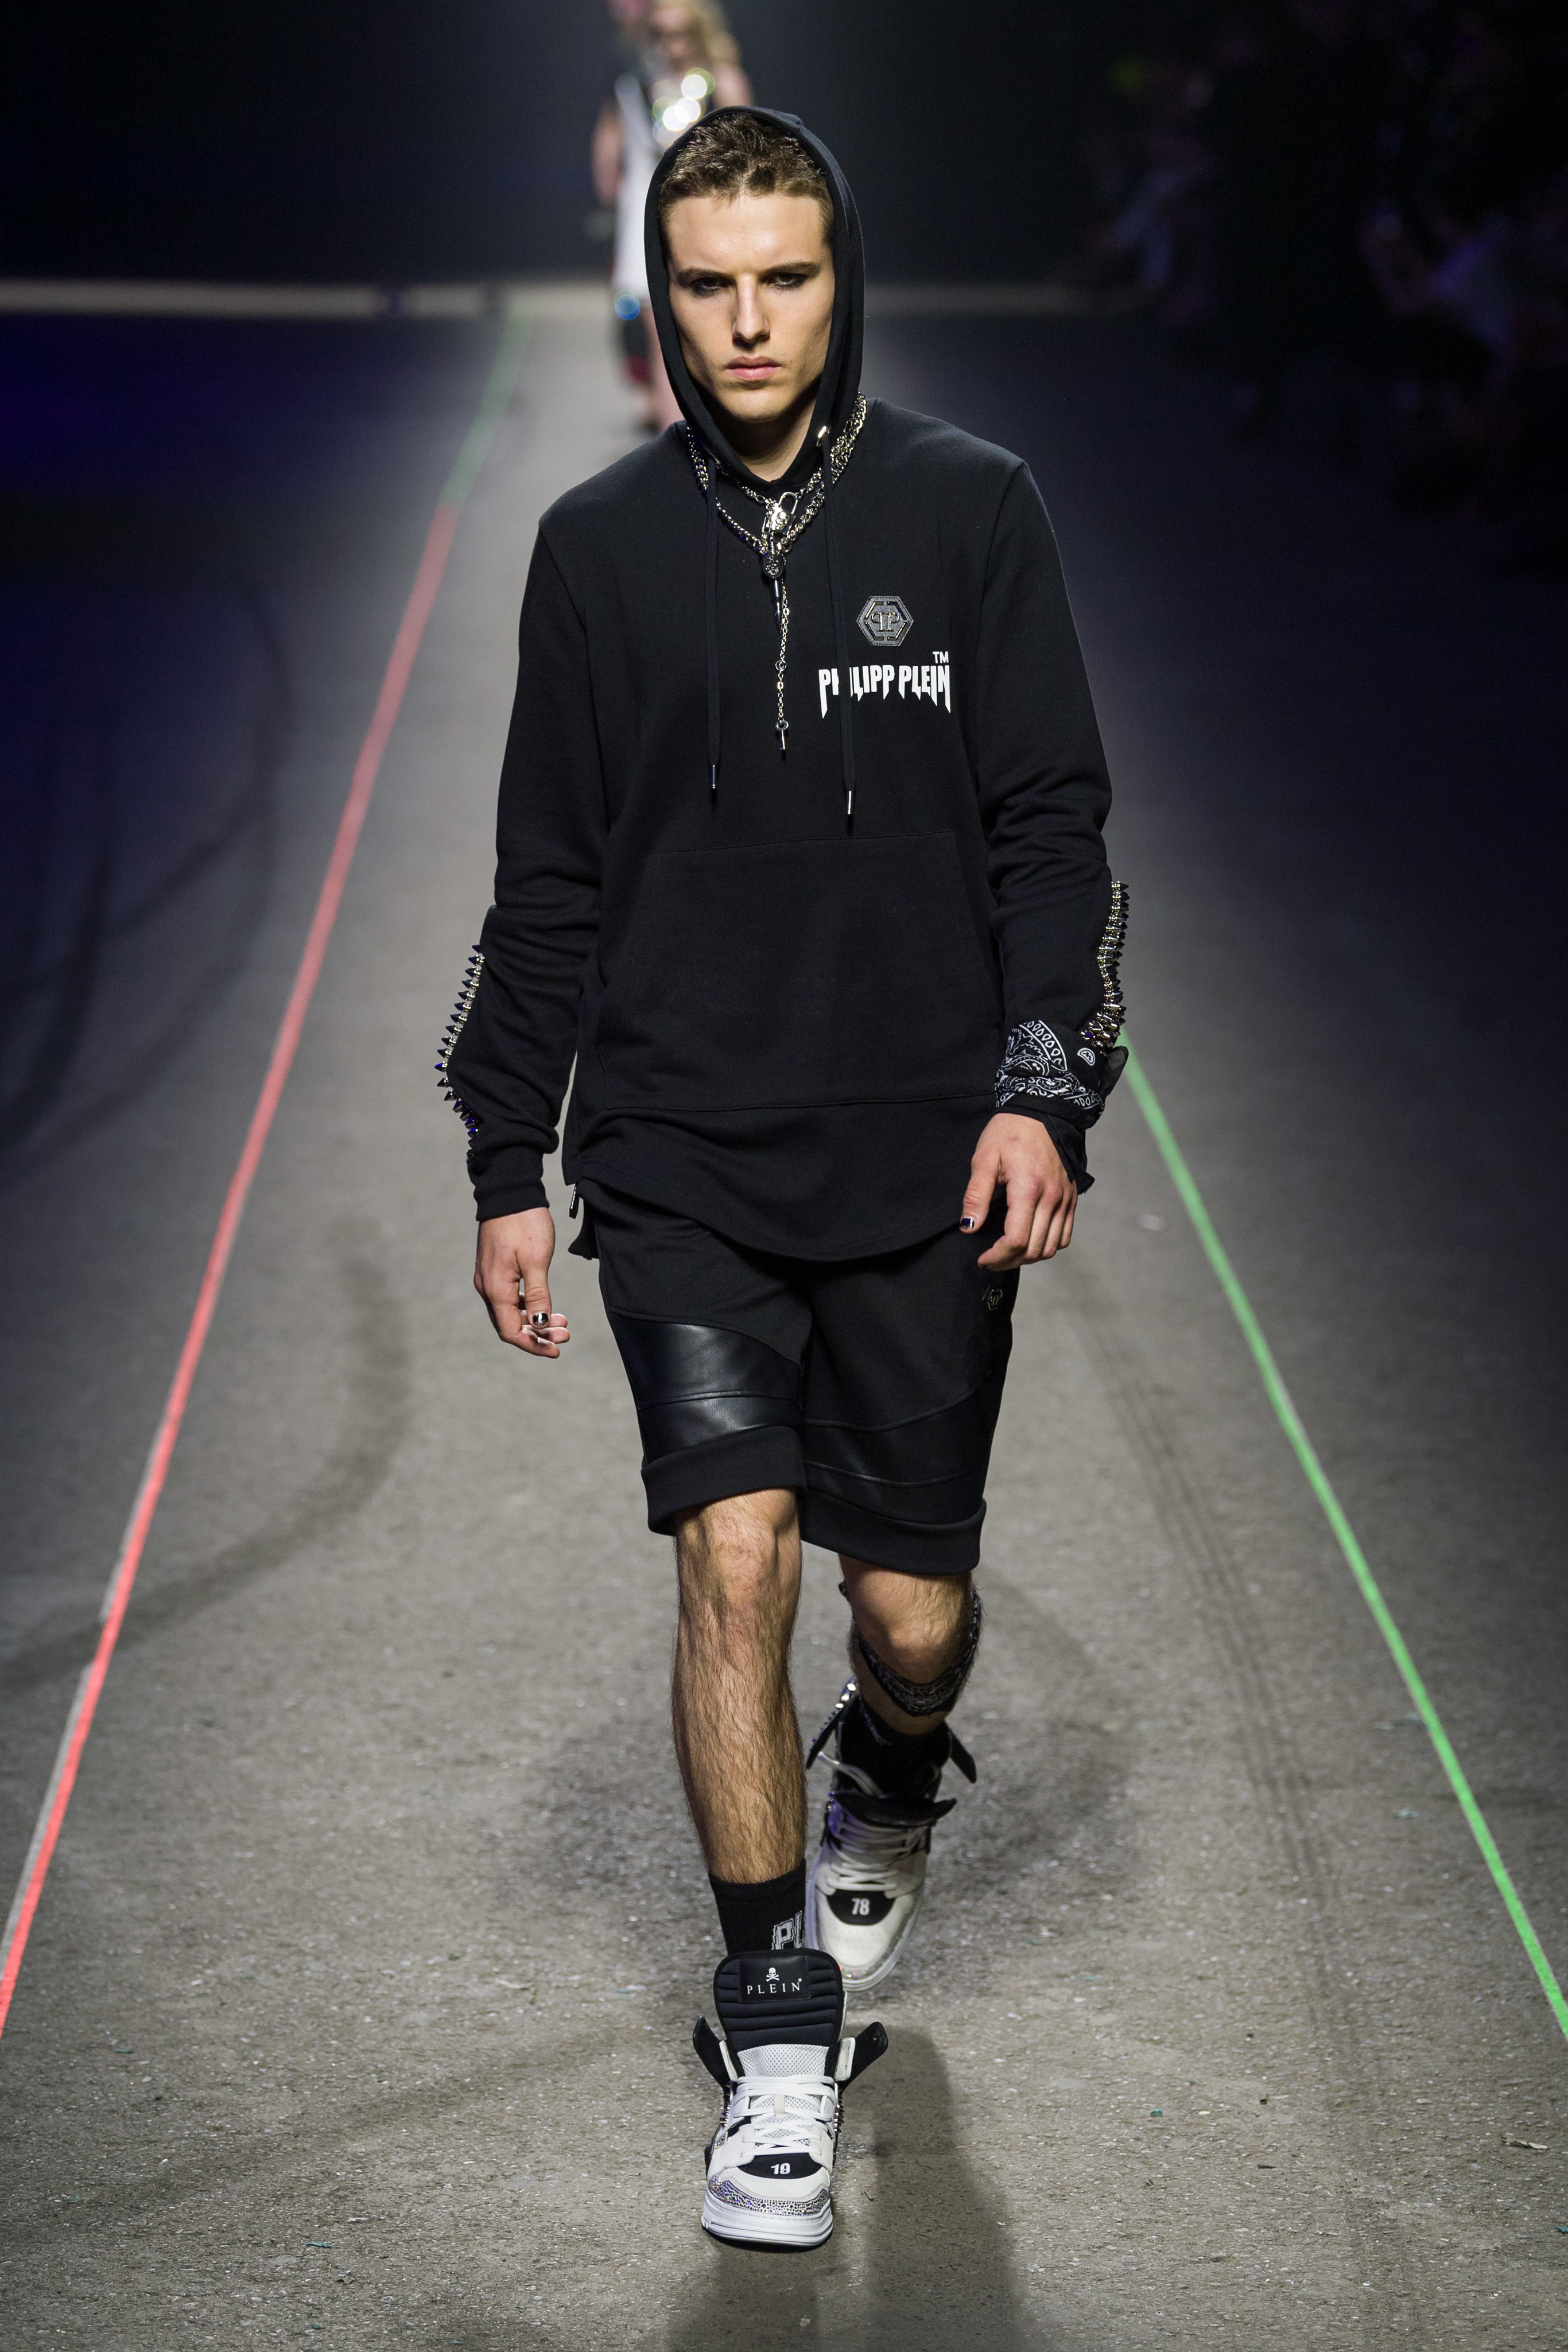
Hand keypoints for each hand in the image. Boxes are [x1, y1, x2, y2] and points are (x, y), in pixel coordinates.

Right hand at [474, 1207, 569, 1357]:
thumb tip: (538, 1324)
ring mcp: (488, 1278)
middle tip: (566, 1334)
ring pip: (510, 1312)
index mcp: (495, 1288)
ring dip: (535, 1321)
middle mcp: (487, 1287)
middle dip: (538, 1335)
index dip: (534, 1345)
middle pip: (510, 1325)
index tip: (557, 1349)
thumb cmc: (525, 1223)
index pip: (511, 1331)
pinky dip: (528, 1306)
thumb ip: (537, 1294)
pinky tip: (546, 1305)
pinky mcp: (494, 1270)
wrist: (510, 1192)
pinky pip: (509, 1298)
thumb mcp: (536, 1260)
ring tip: (562, 1321)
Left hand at [960, 1114, 1076, 1267]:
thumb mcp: (984, 1159)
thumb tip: (969, 1228)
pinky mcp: (1071, 1199)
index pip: (1017, 1240)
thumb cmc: (1009, 1132)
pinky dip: (1047, 1246)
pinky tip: (1029, 1240)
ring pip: (1052, 1248)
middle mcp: (1052, 1198)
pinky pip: (1065, 1236)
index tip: (981, 1258)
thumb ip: (976, 1196)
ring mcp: (1065, 1200)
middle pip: (1035, 1249)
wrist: (1042, 1112)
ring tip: (1008, 1253)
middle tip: (990, 1259)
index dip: (997, 1256)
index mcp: (1028, 1188)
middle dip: (1009, 1261)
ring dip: (1029, 1257)